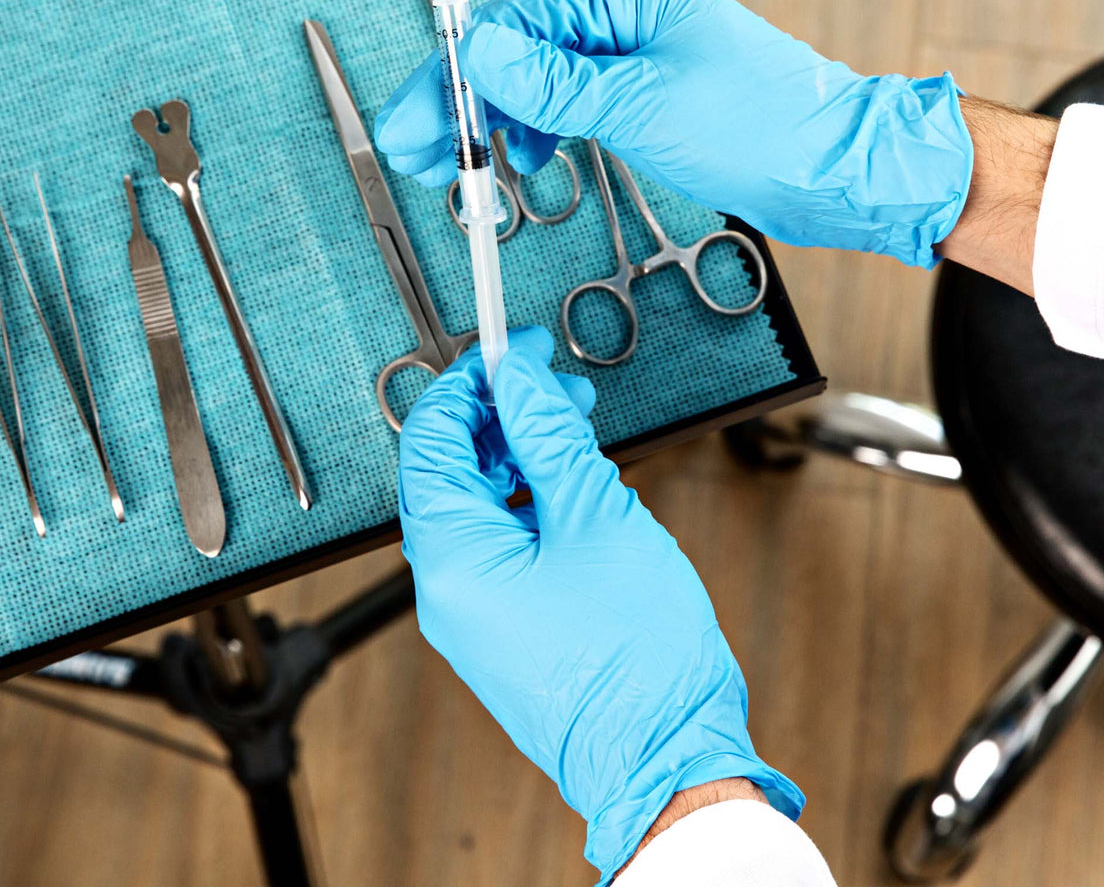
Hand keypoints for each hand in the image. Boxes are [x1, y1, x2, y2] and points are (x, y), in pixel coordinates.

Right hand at [376, 0, 973, 268]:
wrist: (839, 172)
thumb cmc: (765, 127)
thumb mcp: (643, 106)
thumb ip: (554, 83)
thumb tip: (480, 54)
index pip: (516, 24)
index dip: (457, 75)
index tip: (416, 119)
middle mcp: (632, 19)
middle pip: (522, 52)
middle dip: (467, 103)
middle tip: (420, 151)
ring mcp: (641, 60)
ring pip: (544, 82)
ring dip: (501, 122)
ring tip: (469, 167)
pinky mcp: (652, 99)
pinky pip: (576, 107)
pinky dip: (545, 133)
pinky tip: (531, 158)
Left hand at [398, 326, 803, 881]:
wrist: (666, 757)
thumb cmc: (637, 658)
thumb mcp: (595, 516)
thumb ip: (548, 434)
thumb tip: (520, 377)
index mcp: (453, 558)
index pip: (433, 439)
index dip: (472, 382)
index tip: (514, 350)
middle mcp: (448, 587)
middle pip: (452, 467)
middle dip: (501, 413)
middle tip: (554, 382)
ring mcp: (474, 609)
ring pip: (479, 501)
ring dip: (521, 452)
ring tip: (575, 425)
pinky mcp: (505, 622)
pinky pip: (501, 539)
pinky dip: (531, 497)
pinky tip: (574, 478)